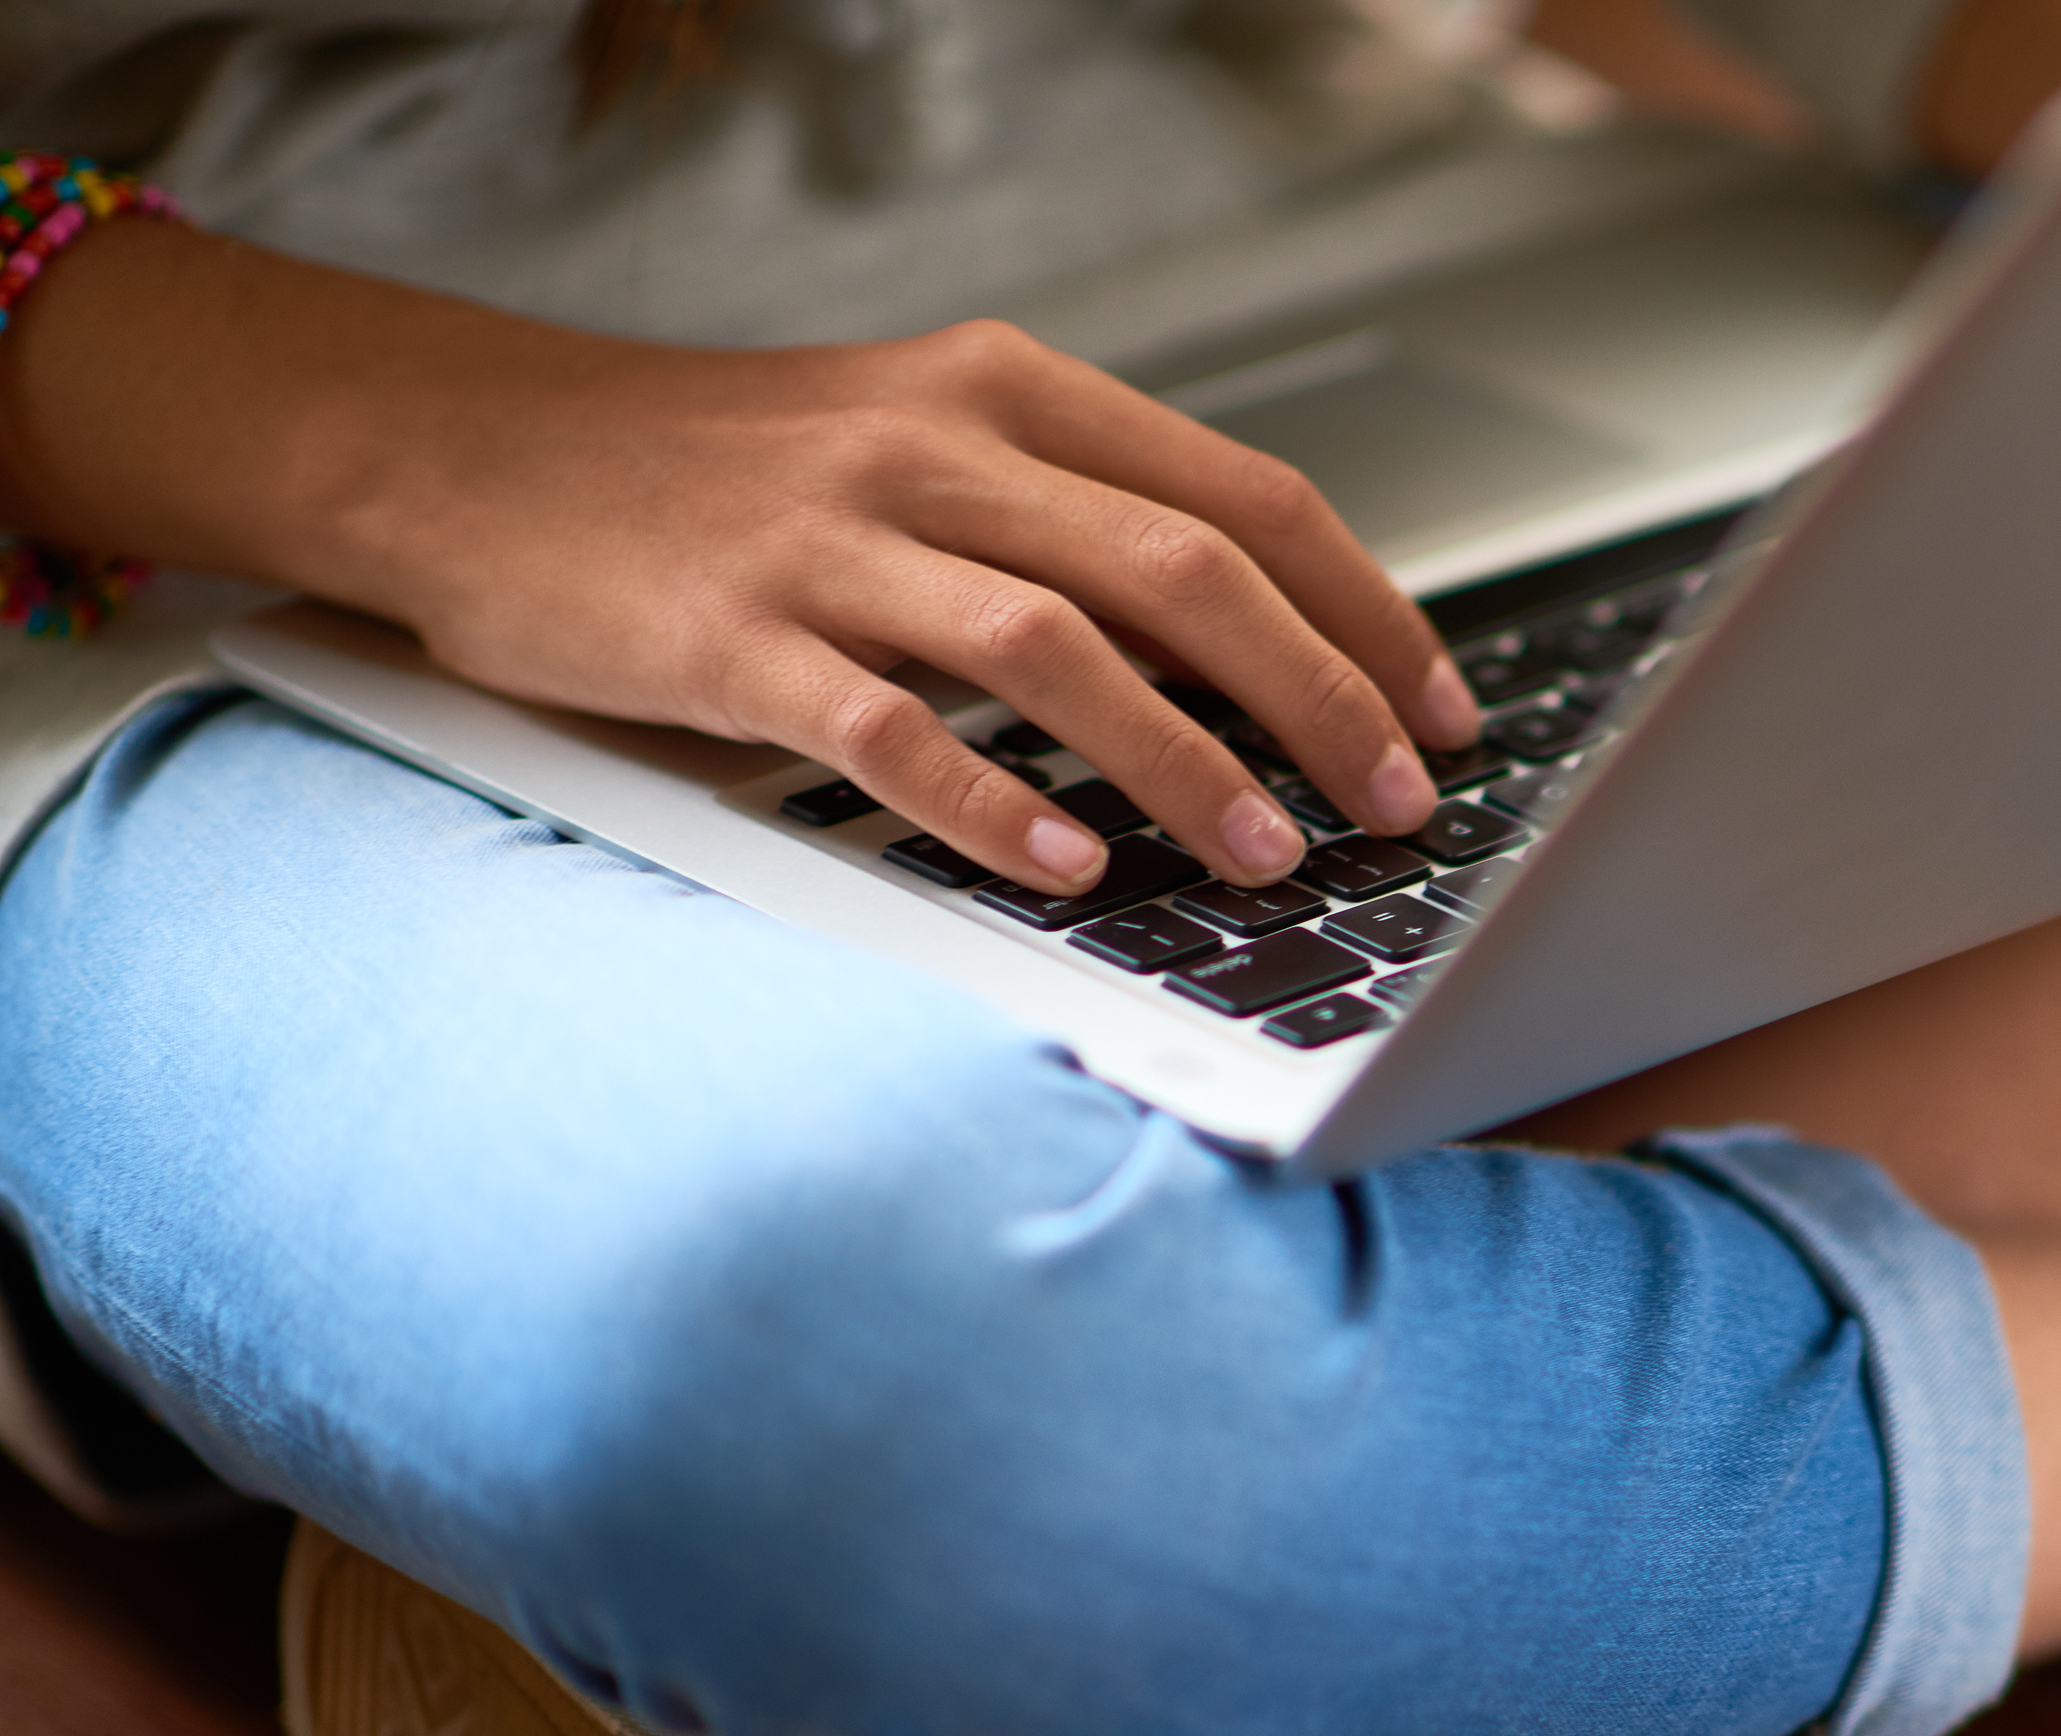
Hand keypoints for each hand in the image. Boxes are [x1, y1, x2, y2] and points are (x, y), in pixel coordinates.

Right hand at [0, 225, 1476, 896]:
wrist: (474, 447)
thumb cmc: (725, 475)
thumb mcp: (925, 450)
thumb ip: (1080, 527)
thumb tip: (1271, 656)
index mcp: (1010, 393)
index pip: (1248, 498)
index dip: (1369, 613)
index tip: (1442, 714)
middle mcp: (936, 448)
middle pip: (1187, 573)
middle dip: (1322, 700)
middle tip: (1393, 805)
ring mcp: (830, 540)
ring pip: (1059, 651)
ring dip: (1190, 765)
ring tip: (1272, 856)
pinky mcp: (729, 635)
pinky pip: (889, 730)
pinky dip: (994, 808)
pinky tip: (1072, 873)